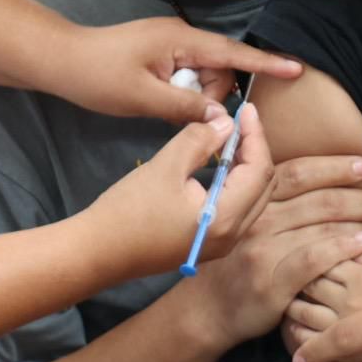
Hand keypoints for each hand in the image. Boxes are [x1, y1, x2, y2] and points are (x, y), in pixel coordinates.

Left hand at [53, 18, 301, 123]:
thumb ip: (185, 107)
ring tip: (159, 104)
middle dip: (209, 95)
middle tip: (176, 109)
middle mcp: (181, 36)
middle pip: (219, 70)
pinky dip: (181, 93)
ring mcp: (171, 44)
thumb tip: (222, 118)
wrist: (61, 60)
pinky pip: (186, 76)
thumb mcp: (142, 97)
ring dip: (193, 96)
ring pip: (203, 76)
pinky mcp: (161, 54)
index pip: (232, 53)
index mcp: (181, 40)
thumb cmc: (97, 76)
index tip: (297, 68)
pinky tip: (159, 102)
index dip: (265, 64)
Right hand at [87, 104, 274, 277]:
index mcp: (226, 218)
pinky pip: (235, 209)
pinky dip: (233, 184)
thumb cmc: (129, 209)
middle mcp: (232, 235)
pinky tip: (217, 166)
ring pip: (251, 199)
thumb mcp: (165, 166)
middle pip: (263, 187)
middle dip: (255, 150)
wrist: (98, 252)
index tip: (246, 108)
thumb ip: (199, 141)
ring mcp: (220, 244)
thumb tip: (225, 123)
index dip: (255, 135)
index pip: (259, 170)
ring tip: (229, 138)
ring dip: (245, 167)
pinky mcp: (205, 244)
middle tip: (239, 122)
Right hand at [186, 155, 361, 349]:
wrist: (206, 309)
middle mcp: (257, 219)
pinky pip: (314, 258)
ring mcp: (262, 249)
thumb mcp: (245, 222)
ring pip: (322, 225)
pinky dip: (343, 248)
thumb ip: (275, 200)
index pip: (298, 172)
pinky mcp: (270, 280)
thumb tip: (321, 178)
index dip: (334, 166)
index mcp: (253, 200)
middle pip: (318, 198)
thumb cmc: (235, 262)